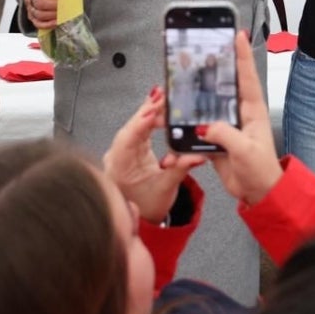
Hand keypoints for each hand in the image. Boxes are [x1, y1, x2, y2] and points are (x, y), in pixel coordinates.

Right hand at [24, 0, 63, 29]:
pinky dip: (49, 24)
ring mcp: (30, 9)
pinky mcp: (32, 18)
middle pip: (40, 3)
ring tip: (63, 13)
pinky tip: (57, 21)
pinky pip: (39, 24)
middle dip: (54, 5)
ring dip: (53, 15)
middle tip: (65, 4)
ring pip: (40, 15)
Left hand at [103, 86, 206, 223]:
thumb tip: (198, 155)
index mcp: (119, 167)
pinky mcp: (130, 149)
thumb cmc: (148, 206)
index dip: (140, 122)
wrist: (142, 217)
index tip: (153, 110)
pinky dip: (148, 118)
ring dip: (148, 111)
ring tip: (162, 97)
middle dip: (147, 110)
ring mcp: (122, 151)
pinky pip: (138, 129)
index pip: (128, 139)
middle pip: (130, 128)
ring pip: (134, 126)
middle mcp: (117, 156)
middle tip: (162, 96)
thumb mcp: (166, 188)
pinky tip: (155, 106)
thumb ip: (181, 168)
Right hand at [199, 31, 283, 205]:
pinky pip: (199, 124)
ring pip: (208, 102)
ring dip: (196, 93)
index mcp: (252, 110)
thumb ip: (225, 135)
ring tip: (182, 77)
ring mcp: (226, 124)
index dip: (242, 55)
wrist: (256, 192)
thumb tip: (205, 125)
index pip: (247, 76)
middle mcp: (239, 113)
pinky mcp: (216, 137)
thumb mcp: (245, 151)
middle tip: (203, 47)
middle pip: (224, 84)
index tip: (237, 34)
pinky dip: (188, 121)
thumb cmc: (261, 170)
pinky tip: (176, 114)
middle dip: (214, 65)